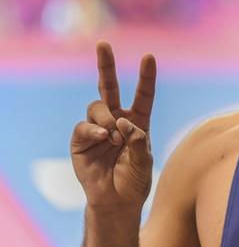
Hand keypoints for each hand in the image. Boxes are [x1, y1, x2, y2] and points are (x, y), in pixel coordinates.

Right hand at [71, 41, 156, 211]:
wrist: (116, 202)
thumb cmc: (134, 181)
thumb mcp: (144, 161)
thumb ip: (137, 140)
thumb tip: (122, 121)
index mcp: (138, 122)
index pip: (143, 95)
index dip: (146, 77)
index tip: (149, 57)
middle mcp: (116, 120)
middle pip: (109, 87)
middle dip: (106, 65)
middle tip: (103, 44)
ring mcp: (97, 128)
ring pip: (97, 106)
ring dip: (106, 118)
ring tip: (114, 137)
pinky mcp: (81, 140)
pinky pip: (83, 125)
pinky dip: (94, 129)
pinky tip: (103, 138)